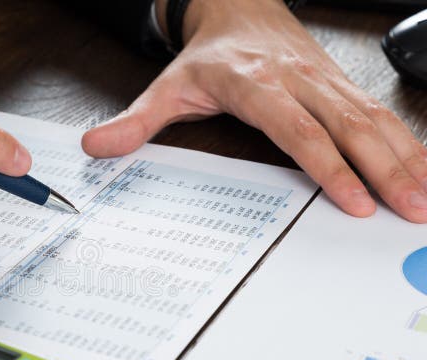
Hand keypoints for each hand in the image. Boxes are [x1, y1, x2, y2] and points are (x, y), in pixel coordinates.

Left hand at [82, 0, 426, 221]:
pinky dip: (409, 140)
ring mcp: (327, 80)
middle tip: (412, 209)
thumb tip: (96, 145)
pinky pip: (382, 112)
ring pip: (375, 118)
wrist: (238, 5)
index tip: (353, 200)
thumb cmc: (208, 56)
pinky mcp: (343, 83)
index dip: (327, 165)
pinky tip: (425, 168)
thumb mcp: (166, 87)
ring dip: (407, 158)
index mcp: (257, 85)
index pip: (298, 130)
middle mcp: (300, 81)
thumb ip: (136, 121)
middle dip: (385, 168)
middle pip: (350, 125)